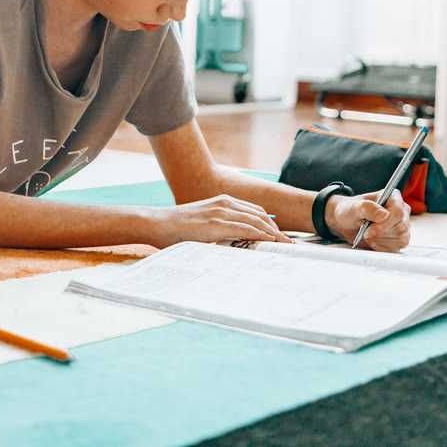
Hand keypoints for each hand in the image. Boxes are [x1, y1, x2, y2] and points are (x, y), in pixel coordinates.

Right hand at [143, 195, 292, 247]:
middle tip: (288, 243)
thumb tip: (233, 241)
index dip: (269, 223)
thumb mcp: (202, 223)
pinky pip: (245, 228)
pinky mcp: (216, 223)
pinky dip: (261, 235)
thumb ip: (219, 227)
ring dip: (273, 233)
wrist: (158, 223)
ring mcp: (221, 212)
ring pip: (257, 221)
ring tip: (285, 245)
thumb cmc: (177, 227)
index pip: (254, 211)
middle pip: (260, 214)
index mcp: (222, 201)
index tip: (280, 235)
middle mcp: (225, 203)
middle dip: (277, 229)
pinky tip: (270, 242)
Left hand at [326, 190, 410, 252]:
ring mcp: (403, 226)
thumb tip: (384, 214)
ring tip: (368, 234)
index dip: (385, 224)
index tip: (369, 230)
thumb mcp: (354, 208)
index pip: (398, 213)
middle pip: (401, 228)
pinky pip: (396, 248)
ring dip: (380, 240)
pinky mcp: (400, 239)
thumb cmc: (351, 211)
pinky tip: (373, 240)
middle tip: (365, 232)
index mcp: (393, 197)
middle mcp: (402, 211)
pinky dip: (381, 247)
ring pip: (400, 239)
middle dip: (380, 234)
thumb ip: (367, 208)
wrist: (347, 223)